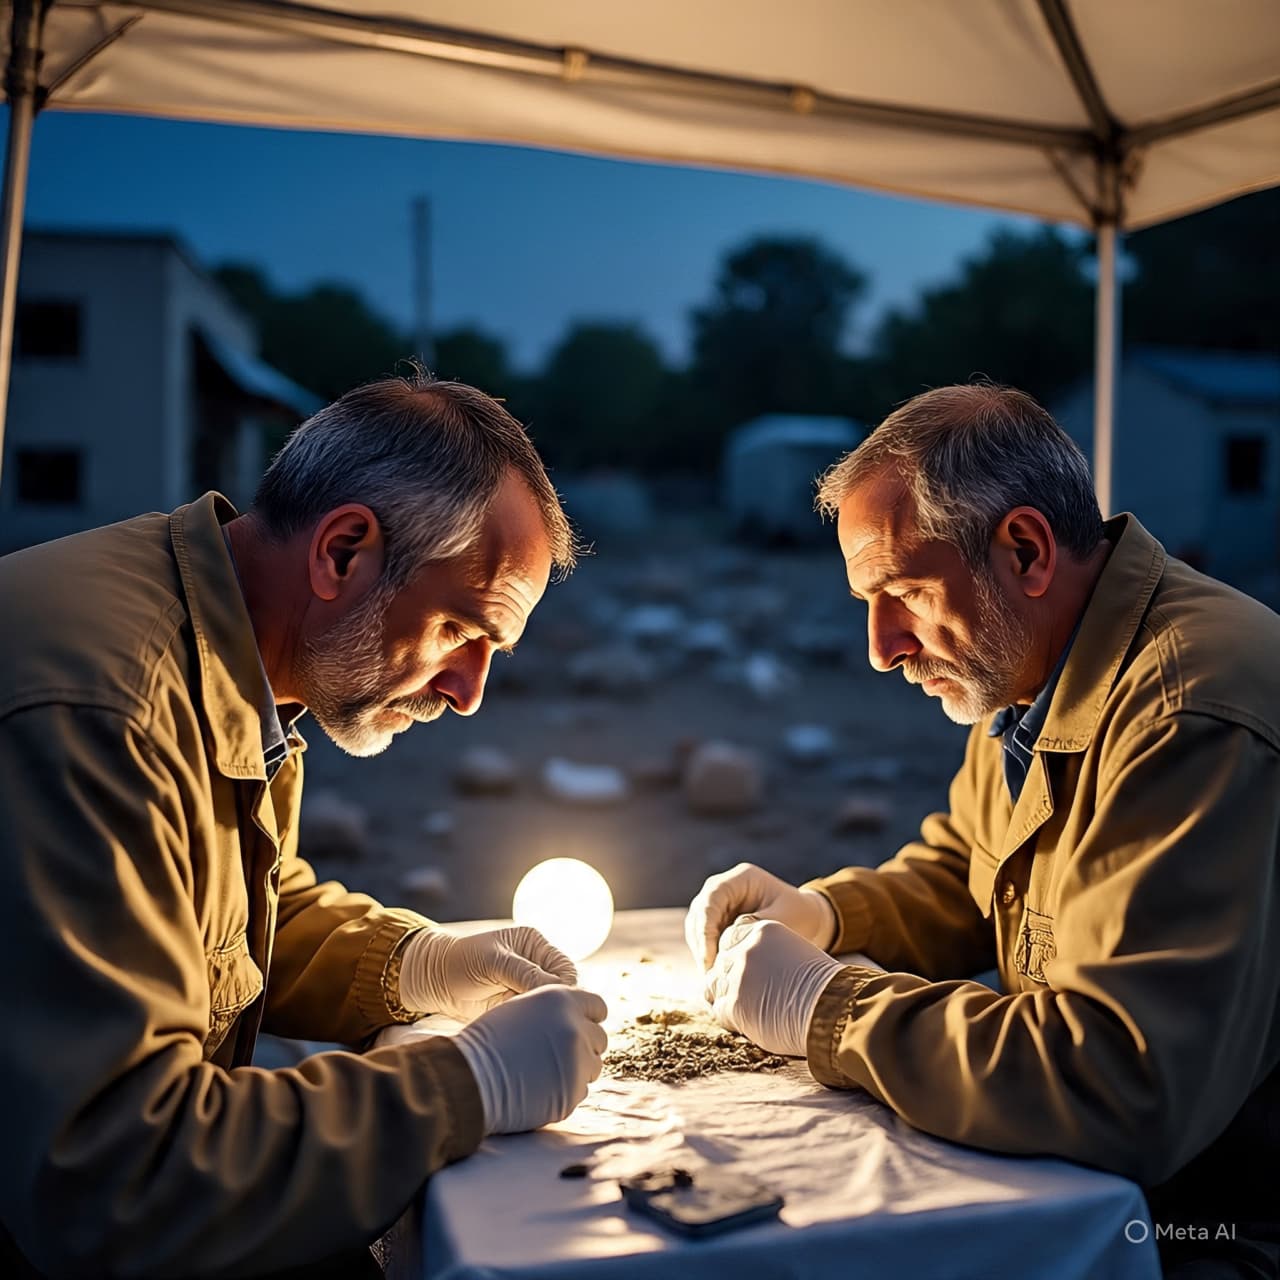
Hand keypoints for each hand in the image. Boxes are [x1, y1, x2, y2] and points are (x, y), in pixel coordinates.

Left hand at [398, 925, 576, 1021]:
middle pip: (560, 991)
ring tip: (524, 1022)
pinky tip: (517, 1028)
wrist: (432, 980)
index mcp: (535, 945)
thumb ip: (526, 973)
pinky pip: (531, 1021)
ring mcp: (524, 989)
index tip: (555, 1003)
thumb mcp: (495, 961)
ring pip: (547, 1009)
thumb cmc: (461, 960)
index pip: (564, 968)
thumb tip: (559, 990)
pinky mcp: (513, 1008)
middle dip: (552, 1005)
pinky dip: (527, 1026)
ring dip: (540, 1017)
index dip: (564, 987)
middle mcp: (534, 966)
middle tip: (540, 1017)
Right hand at [452, 985, 608, 1133]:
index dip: (588, 1018)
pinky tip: (539, 1090)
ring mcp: (578, 1061)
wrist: (470, 1078)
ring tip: (544, 1073)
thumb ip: (554, 1011)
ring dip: (576, 1069)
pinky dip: (565, 1091)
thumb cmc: (487, 1041)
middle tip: (558, 1056)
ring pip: (593, 1066)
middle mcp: (576, 1027)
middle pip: (599, 1038)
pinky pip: (580, 1091)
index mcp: (563, 999)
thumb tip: (577, 1020)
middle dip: (584, 1046)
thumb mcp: (522, 1008)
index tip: (577, 1029)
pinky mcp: (573, 1092)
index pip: (598, 1007)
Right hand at [685, 862, 837, 970]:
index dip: (706, 928)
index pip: (712, 899)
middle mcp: (724, 887)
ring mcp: (719, 902)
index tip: (709, 957)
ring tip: (710, 977)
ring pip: (696, 925)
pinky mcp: (718, 919)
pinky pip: (704, 936)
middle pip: (699, 912)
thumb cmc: (799, 914)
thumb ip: (756, 925)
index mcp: (741, 878)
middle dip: (701, 943)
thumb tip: (727, 940)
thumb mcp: (784, 918)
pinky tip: (714, 974)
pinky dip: (706, 954)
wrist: (806, 917)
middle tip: (708, 973)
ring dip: (701, 950)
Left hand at [704, 917, 846, 1056]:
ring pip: (713, 986)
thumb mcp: (795, 952)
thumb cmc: (824, 986)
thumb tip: (755, 967)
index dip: (732, 955)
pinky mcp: (733, 1005)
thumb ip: (769, 952)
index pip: (729, 937)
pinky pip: (718, 1011)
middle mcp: (745, 949)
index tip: (743, 970)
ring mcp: (736, 976)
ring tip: (745, 1011)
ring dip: (724, 998)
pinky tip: (747, 1025)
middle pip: (719, 962)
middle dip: (727, 978)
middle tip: (745, 996)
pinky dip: (729, 1019)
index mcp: (761, 931)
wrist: (834, 1009)